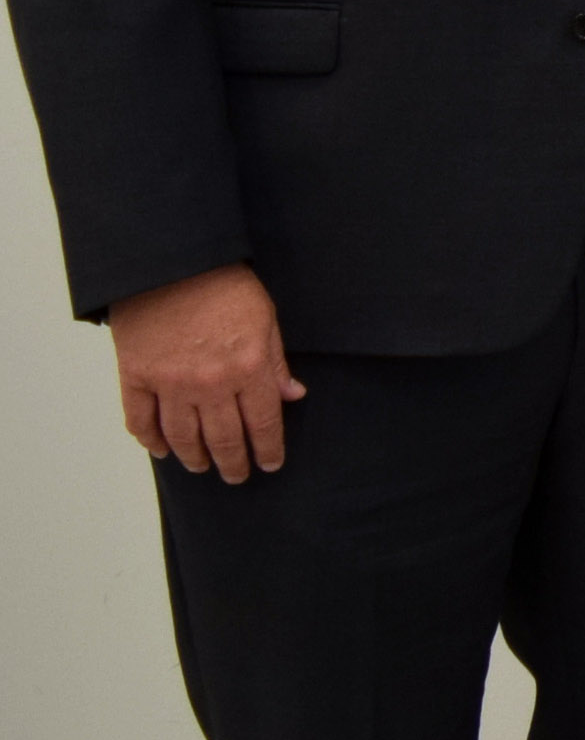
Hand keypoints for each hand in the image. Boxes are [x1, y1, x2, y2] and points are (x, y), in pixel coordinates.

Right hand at [109, 264, 305, 479]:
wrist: (171, 263)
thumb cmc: (225, 286)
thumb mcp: (266, 319)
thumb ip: (276, 362)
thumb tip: (293, 396)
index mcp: (248, 368)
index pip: (263, 423)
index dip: (269, 449)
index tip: (270, 464)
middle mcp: (210, 383)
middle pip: (224, 438)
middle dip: (234, 463)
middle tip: (237, 476)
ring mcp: (169, 382)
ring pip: (182, 437)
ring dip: (195, 457)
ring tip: (203, 466)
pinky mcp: (135, 375)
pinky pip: (140, 420)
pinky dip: (150, 440)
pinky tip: (160, 450)